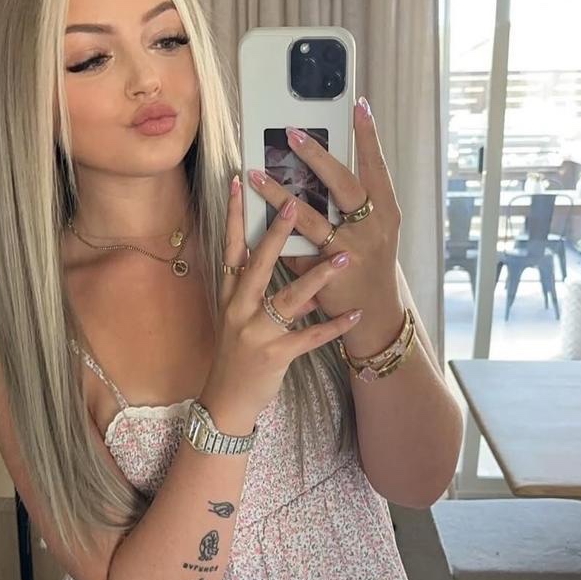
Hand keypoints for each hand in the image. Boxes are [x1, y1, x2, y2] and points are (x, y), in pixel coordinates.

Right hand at [200, 176, 362, 432]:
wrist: (226, 399)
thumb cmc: (237, 351)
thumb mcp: (239, 314)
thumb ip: (260, 285)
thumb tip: (291, 255)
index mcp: (230, 294)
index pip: (231, 247)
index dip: (236, 214)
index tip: (241, 180)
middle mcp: (239, 308)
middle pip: (258, 264)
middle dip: (276, 234)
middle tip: (294, 203)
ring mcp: (256, 332)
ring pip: (288, 299)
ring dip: (317, 277)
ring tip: (342, 257)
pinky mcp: (275, 355)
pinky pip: (309, 338)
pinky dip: (333, 326)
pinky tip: (354, 315)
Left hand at [246, 97, 405, 352]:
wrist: (375, 318)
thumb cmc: (369, 267)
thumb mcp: (370, 232)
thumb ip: (348, 206)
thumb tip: (314, 169)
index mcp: (386, 214)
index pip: (377, 168)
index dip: (369, 137)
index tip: (358, 105)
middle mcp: (373, 231)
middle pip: (345, 186)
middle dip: (318, 157)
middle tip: (292, 133)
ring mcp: (352, 255)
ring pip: (311, 220)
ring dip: (279, 196)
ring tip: (254, 175)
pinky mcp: (329, 278)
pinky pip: (297, 253)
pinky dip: (274, 237)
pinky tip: (251, 218)